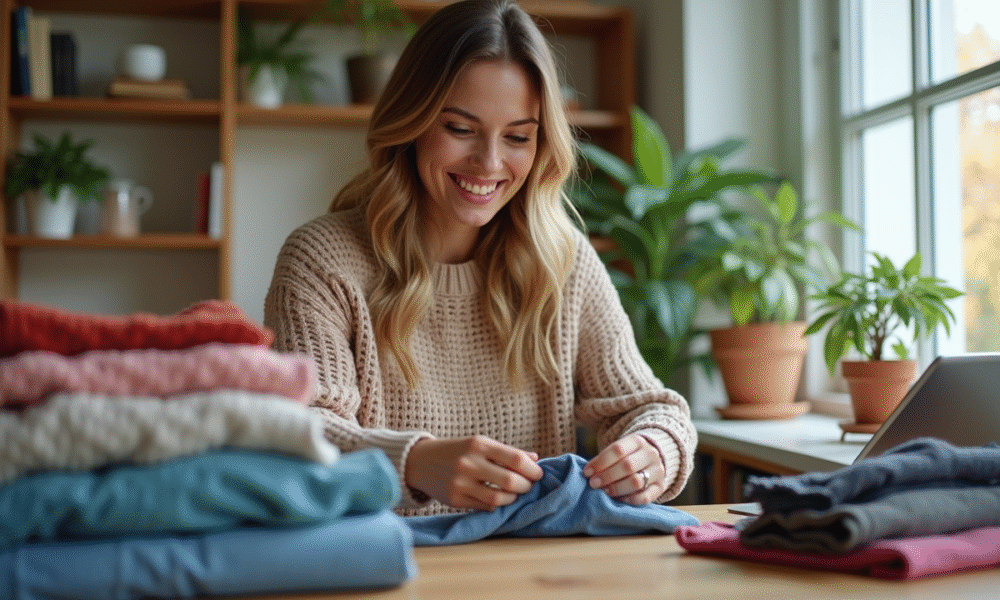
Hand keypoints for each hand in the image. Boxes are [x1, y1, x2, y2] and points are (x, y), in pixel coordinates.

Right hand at [405, 436, 542, 510]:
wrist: (420, 461)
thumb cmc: (457, 451)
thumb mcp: (479, 444)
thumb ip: (507, 452)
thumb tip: (535, 460)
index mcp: (478, 444)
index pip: (515, 459)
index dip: (532, 470)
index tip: (537, 473)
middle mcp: (468, 463)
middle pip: (509, 481)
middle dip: (525, 485)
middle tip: (528, 485)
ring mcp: (460, 482)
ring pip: (498, 498)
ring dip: (512, 498)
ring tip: (513, 493)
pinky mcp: (454, 499)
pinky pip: (484, 507)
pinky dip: (496, 504)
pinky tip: (498, 499)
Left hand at [583, 434, 663, 504]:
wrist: (653, 459)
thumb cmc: (628, 456)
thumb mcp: (620, 450)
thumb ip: (605, 459)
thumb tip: (588, 473)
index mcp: (638, 441)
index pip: (618, 450)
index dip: (600, 462)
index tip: (587, 472)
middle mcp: (650, 454)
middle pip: (628, 466)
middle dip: (607, 476)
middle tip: (593, 483)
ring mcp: (657, 471)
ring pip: (636, 482)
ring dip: (616, 488)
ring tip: (604, 492)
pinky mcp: (660, 487)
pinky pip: (645, 497)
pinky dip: (630, 500)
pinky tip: (619, 500)